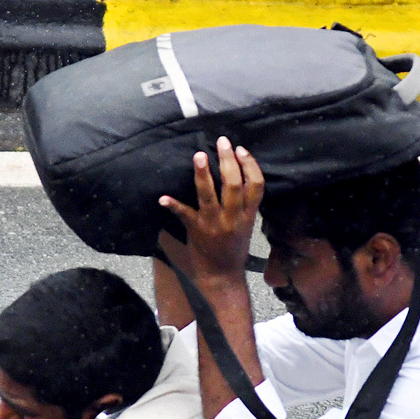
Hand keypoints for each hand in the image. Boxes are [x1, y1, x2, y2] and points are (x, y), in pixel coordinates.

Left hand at [158, 136, 263, 280]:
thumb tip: (238, 174)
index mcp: (248, 215)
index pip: (256, 186)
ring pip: (209, 195)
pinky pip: (184, 215)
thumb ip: (245, 203)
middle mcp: (233, 218)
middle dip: (228, 161)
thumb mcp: (247, 225)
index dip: (250, 165)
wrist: (222, 276)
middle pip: (234, 185)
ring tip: (199, 155)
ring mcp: (214, 224)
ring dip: (203, 175)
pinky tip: (163, 198)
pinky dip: (173, 205)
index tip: (241, 150)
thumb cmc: (234, 248)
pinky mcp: (196, 230)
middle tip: (222, 142)